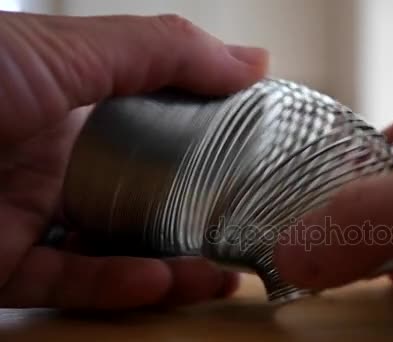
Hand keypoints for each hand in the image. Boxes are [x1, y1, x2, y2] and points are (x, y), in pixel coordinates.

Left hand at [0, 11, 266, 308]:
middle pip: (139, 191)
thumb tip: (253, 62)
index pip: (158, 121)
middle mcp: (53, 153)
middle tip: (243, 230)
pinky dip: (112, 285)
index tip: (254, 157)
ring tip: (218, 274)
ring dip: (167, 262)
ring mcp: (24, 210)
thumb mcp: (67, 48)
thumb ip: (161, 53)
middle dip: (195, 213)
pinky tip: (158, 282)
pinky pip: (65, 280)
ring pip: (108, 245)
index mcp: (73, 98)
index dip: (208, 138)